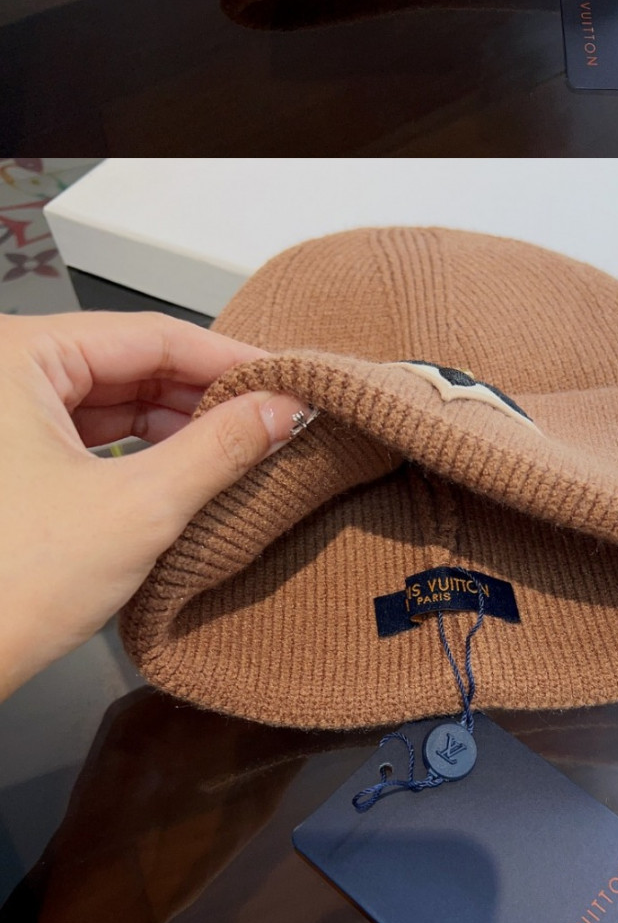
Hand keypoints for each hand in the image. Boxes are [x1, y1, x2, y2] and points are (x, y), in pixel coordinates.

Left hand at [0, 304, 302, 700]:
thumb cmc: (9, 587)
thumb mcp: (137, 510)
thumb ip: (219, 449)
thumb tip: (280, 409)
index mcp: (16, 356)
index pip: (146, 335)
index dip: (226, 359)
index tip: (284, 382)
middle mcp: (4, 374)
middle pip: (129, 362)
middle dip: (204, 394)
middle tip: (274, 417)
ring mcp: (4, 417)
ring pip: (111, 399)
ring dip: (176, 423)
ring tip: (242, 445)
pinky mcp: (10, 458)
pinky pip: (88, 433)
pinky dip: (140, 449)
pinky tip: (188, 467)